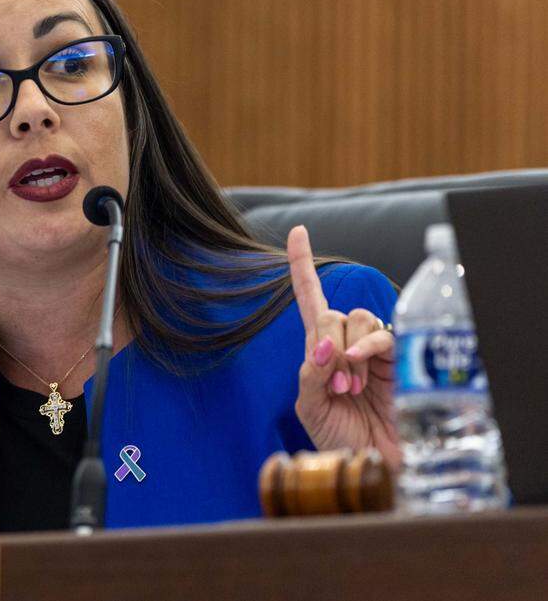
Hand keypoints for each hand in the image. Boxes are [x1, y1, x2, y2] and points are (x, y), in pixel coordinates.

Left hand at [287, 225, 401, 469]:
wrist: (374, 467)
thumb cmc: (340, 441)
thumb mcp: (311, 408)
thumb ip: (310, 374)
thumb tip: (322, 344)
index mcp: (321, 352)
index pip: (310, 301)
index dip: (303, 266)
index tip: (299, 232)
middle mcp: (347, 345)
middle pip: (332, 312)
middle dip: (325, 344)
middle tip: (335, 386)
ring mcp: (374, 352)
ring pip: (356, 319)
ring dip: (346, 352)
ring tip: (350, 389)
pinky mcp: (400, 360)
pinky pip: (381, 335)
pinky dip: (365, 347)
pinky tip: (357, 370)